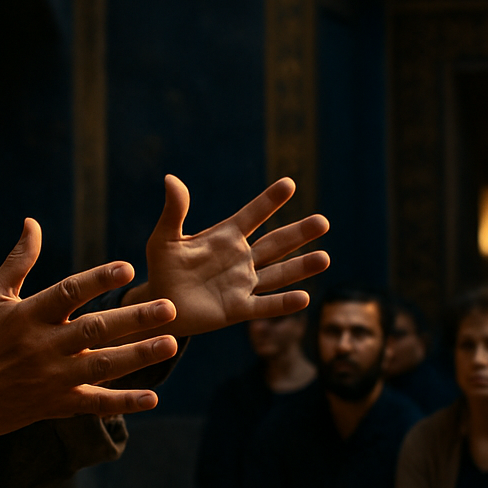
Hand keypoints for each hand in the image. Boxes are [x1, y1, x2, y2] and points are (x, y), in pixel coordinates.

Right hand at [0, 220, 179, 487]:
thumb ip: (18, 262)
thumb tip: (32, 223)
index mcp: (28, 315)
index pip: (69, 293)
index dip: (98, 280)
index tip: (128, 267)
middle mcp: (43, 346)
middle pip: (95, 329)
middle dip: (134, 318)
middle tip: (169, 306)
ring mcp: (53, 377)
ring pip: (103, 365)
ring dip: (138, 355)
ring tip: (170, 343)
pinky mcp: (57, 404)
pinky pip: (95, 403)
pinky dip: (123, 403)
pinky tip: (152, 398)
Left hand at [122, 176, 329, 337]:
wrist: (162, 305)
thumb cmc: (163, 269)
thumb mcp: (164, 239)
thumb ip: (173, 211)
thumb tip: (171, 178)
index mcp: (225, 237)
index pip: (252, 215)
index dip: (269, 201)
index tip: (289, 184)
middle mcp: (240, 259)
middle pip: (275, 244)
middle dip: (298, 234)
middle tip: (323, 222)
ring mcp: (242, 284)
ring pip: (277, 274)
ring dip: (300, 267)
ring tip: (325, 258)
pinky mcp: (238, 309)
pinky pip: (264, 305)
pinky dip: (283, 303)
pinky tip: (305, 298)